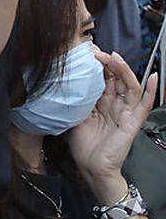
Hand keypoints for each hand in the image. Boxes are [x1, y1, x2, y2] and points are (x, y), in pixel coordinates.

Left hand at [69, 50, 156, 200]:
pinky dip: (151, 90)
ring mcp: (125, 112)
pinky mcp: (133, 122)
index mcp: (101, 103)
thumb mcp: (75, 116)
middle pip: (116, 78)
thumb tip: (65, 81)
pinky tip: (153, 76)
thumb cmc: (83, 144)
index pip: (103, 78)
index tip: (87, 52)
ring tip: (115, 57)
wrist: (91, 167)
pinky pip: (144, 104)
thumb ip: (76, 100)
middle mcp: (115, 105)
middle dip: (108, 63)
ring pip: (129, 86)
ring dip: (123, 70)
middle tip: (97, 51)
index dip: (98, 65)